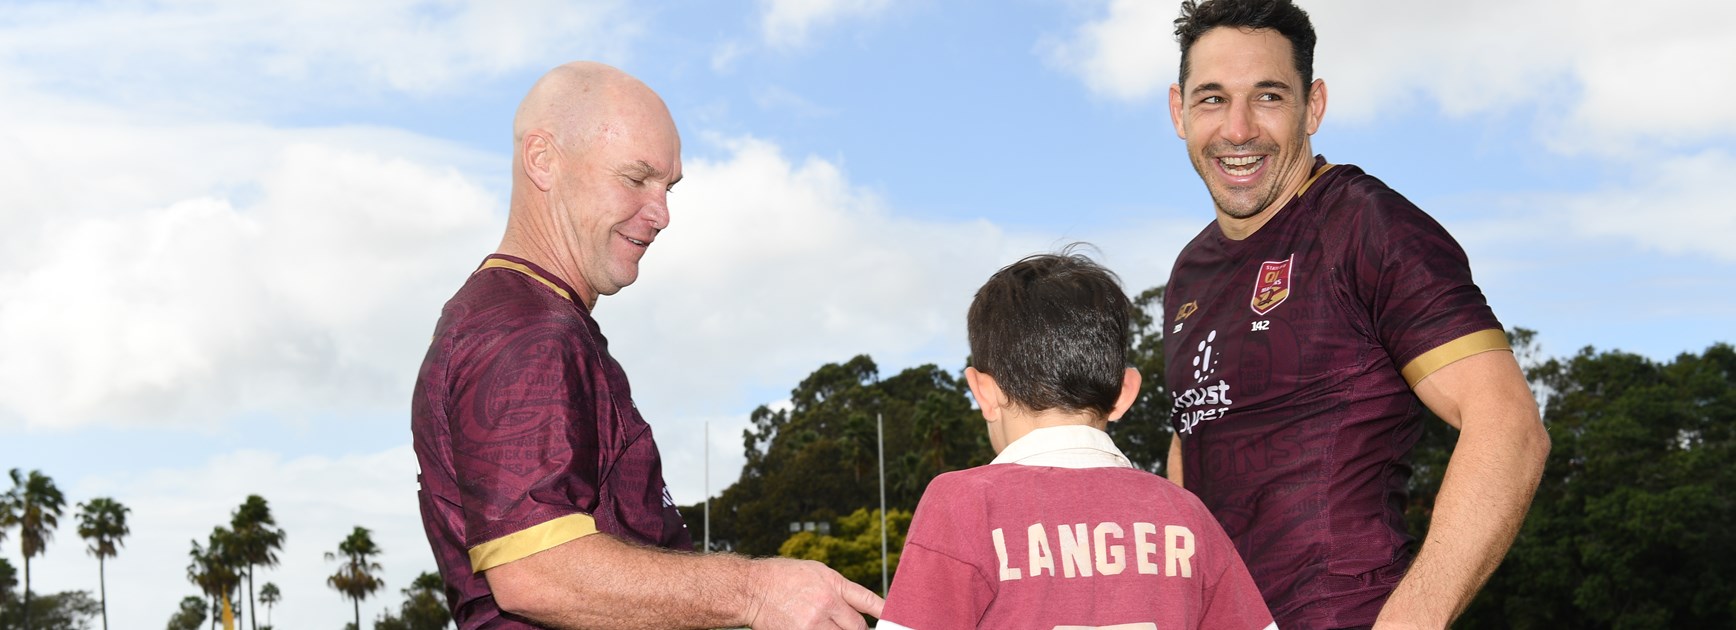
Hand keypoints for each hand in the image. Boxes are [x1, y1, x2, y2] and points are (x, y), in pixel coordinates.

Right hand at [743, 558, 884, 629]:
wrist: (752, 589)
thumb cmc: (783, 577)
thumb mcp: (817, 573)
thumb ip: (840, 590)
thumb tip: (859, 608)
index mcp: (833, 583)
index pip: (868, 601)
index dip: (885, 614)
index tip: (895, 621)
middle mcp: (826, 603)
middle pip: (857, 628)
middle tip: (852, 628)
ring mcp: (813, 623)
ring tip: (830, 626)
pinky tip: (816, 627)